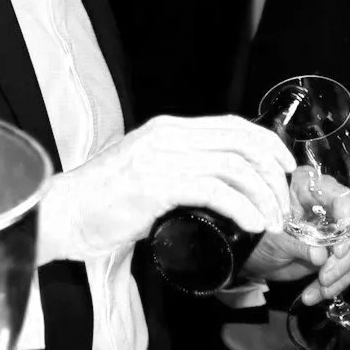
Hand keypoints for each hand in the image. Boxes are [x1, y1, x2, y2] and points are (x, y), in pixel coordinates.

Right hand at [37, 114, 294, 265]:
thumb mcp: (147, 173)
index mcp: (167, 130)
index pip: (232, 125)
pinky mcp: (154, 184)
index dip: (267, 143)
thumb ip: (177, 172)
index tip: (286, 168)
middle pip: (240, 141)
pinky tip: (252, 223)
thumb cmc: (103, 202)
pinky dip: (241, 207)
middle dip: (273, 172)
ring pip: (233, 165)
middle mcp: (166, 136)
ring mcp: (160, 158)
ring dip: (262, 195)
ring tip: (272, 221)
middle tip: (285, 202)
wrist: (64, 214)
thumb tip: (216, 189)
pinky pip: (213, 190)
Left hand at [241, 168, 349, 306]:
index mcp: (309, 189)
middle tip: (325, 277)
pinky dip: (337, 284)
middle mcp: (328, 204)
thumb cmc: (258, 239)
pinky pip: (349, 266)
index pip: (342, 198)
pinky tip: (316, 295)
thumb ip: (297, 245)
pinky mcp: (336, 250)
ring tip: (321, 290)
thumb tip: (321, 257)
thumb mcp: (274, 241)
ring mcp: (335, 228)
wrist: (253, 257)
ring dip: (342, 275)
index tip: (337, 251)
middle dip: (344, 259)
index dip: (347, 223)